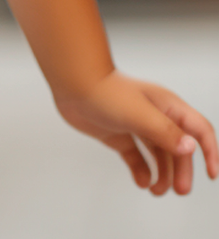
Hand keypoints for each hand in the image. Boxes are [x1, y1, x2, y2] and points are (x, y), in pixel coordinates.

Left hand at [54, 71, 218, 195]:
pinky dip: (141, 170)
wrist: (72, 84)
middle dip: (182, 170)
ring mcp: (136, 126)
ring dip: (162, 174)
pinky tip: (141, 182)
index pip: (198, 130)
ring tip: (158, 192)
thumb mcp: (141, 114)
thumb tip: (190, 147)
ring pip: (158, 155)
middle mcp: (155, 116)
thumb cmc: (106, 92)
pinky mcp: (117, 134)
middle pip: (178, 148)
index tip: (212, 174)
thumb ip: (165, 132)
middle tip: (180, 190)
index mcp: (167, 107)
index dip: (210, 151)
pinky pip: (135, 157)